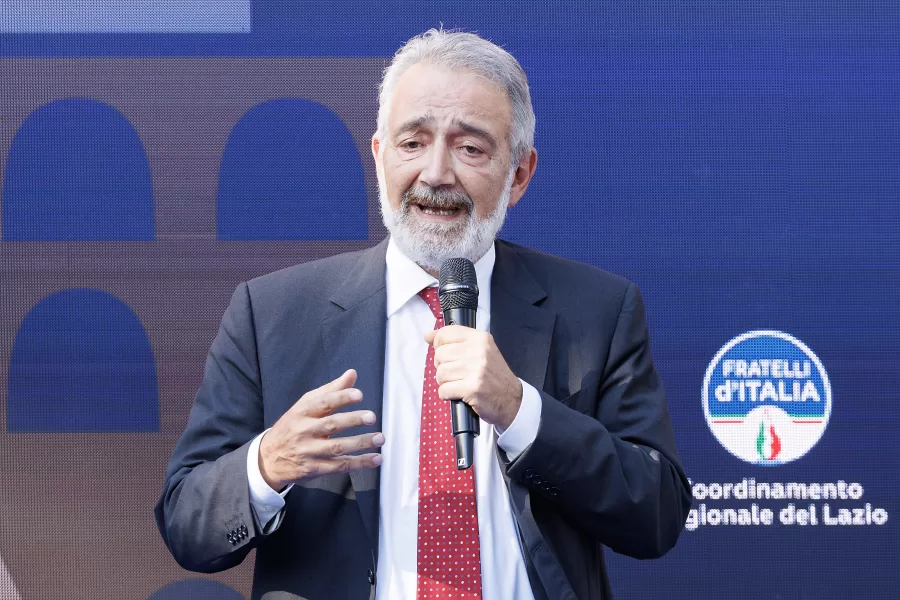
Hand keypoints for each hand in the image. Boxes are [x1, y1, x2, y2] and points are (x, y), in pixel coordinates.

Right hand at [258, 369, 383, 490]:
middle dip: (353, 420)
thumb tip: (352, 374)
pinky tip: (375, 459)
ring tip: (379, 438)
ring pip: (336, 447)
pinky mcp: (314, 469)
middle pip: (330, 425)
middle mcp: (304, 431)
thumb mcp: (305, 405)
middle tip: (371, 417)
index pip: (322, 403)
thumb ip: (331, 390)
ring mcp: (308, 452)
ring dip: (360, 443)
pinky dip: (359, 463)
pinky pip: (339, 466)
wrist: (268, 458)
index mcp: (301, 412)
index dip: (341, 398)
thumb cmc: (292, 426)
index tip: (359, 395)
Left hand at [424, 326, 522, 429]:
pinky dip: (447, 394)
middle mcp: (478, 351)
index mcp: (480, 339)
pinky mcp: (472, 388)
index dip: (439, 345)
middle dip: (443, 367)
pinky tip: (459, 393)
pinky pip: (444, 390)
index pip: (445, 334)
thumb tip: (428, 336)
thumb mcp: (480, 351)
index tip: (446, 354)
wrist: (511, 400)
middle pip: (440, 355)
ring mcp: (476, 370)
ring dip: (445, 382)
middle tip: (457, 373)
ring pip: (440, 373)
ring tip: (459, 383)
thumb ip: (454, 341)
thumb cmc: (493, 376)